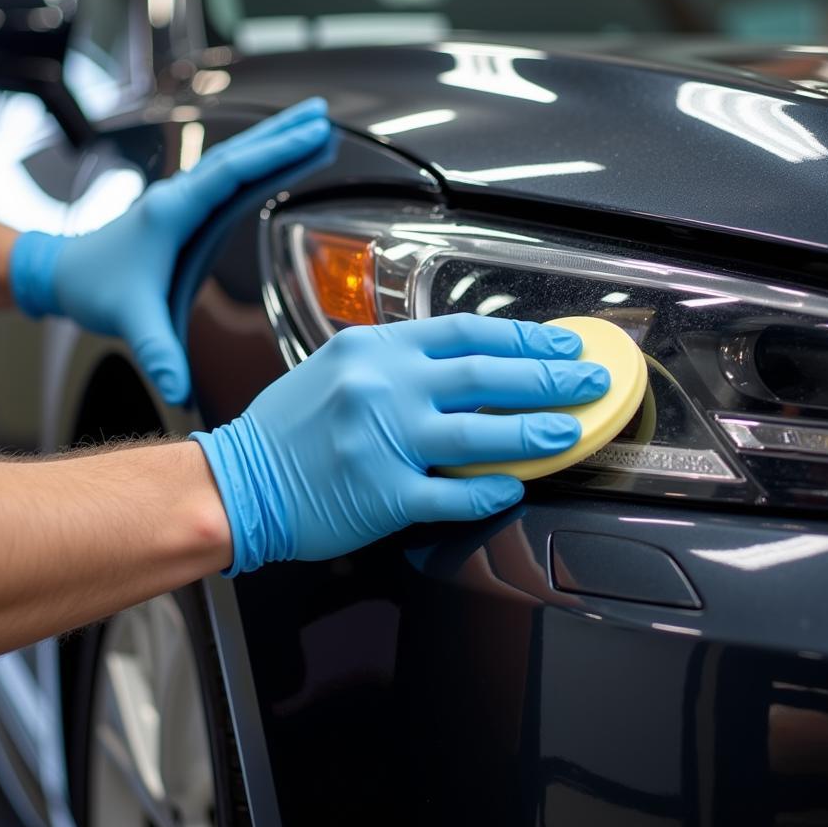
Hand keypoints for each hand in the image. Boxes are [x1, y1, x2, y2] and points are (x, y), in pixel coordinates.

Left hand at [8, 98, 330, 402]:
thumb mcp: (129, 320)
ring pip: (232, 159)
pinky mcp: (181, 209)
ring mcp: (179, 199)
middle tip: (323, 116)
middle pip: (238, 154)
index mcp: (172, 211)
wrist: (59, 273)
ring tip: (309, 125)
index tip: (311, 136)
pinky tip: (272, 160)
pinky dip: (255, 162)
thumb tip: (177, 387)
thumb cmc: (92, 287)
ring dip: (271, 141)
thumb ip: (156, 352)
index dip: (274, 154)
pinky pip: (225, 176)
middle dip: (283, 134)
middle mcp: (177, 196)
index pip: (232, 173)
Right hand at [191, 314, 610, 573]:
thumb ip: (398, 363)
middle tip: (589, 381)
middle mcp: (380, 387)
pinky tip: (513, 487)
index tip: (561, 344)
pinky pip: (453, 493)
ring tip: (570, 432)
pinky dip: (488, 491)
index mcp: (373, 350)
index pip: (465, 332)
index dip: (523, 337)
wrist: (238, 483)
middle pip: (485, 376)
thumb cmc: (288, 428)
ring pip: (480, 434)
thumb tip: (471, 367)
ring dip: (534, 433)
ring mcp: (382, 441)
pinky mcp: (382, 494)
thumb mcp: (338, 369)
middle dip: (549, 378)